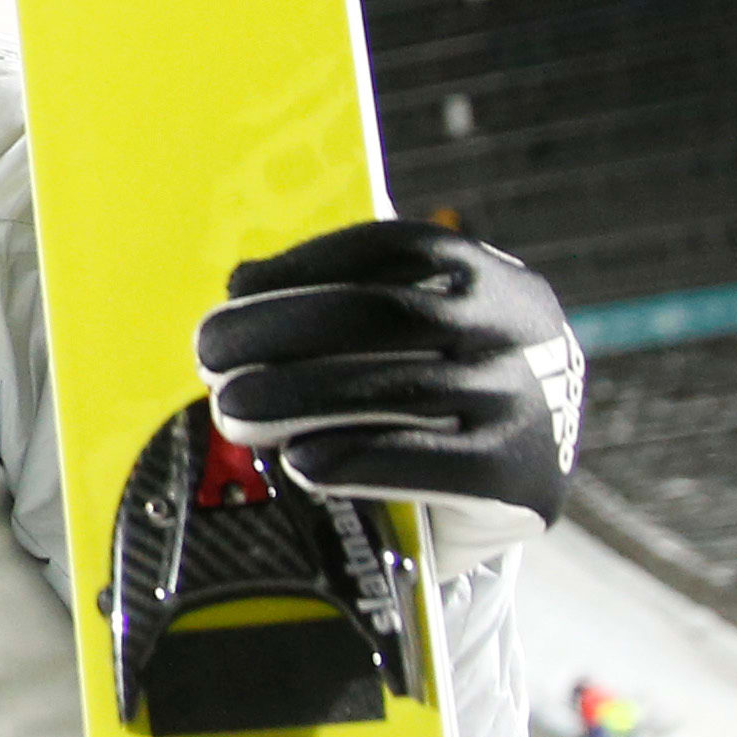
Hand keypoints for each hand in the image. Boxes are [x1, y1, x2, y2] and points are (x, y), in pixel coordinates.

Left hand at [192, 218, 581, 549]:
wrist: (513, 488)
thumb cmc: (435, 398)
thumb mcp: (414, 339)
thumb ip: (349, 306)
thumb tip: (246, 286)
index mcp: (488, 275)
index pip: (391, 248)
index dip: (306, 264)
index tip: (237, 289)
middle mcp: (517, 327)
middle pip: (383, 314)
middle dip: (281, 330)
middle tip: (210, 356)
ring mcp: (527, 400)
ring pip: (401, 388)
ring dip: (298, 396)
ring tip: (231, 411)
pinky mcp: (522, 473)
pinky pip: (432, 463)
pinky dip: (358, 458)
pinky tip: (301, 462)